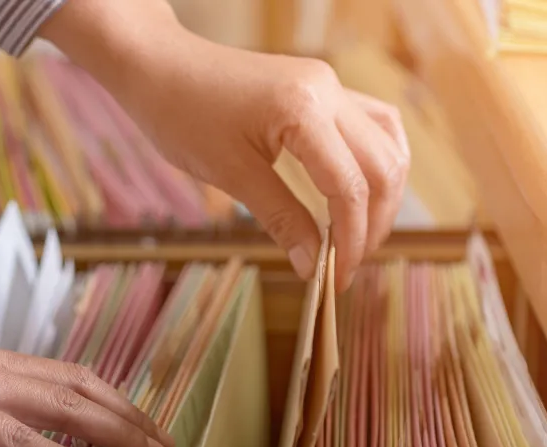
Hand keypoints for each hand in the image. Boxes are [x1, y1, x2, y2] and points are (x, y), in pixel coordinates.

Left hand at [41, 0, 410, 290]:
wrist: (159, 67)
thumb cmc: (182, 115)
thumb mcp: (230, 174)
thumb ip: (281, 218)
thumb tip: (312, 265)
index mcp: (304, 110)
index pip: (350, 186)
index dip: (351, 239)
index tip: (336, 279)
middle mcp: (328, 90)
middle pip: (383, 166)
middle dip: (374, 222)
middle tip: (348, 264)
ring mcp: (329, 84)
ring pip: (387, 143)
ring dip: (382, 192)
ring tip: (359, 234)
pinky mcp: (322, 88)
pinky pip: (371, 124)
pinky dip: (373, 162)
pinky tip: (362, 192)